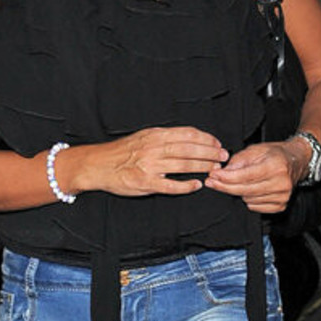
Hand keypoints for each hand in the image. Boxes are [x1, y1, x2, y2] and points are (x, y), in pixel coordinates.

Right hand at [75, 127, 227, 196]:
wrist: (97, 164)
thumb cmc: (122, 152)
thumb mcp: (144, 137)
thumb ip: (164, 137)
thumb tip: (189, 138)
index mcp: (155, 135)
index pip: (187, 134)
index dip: (205, 138)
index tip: (217, 143)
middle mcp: (154, 148)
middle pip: (189, 149)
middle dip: (210, 152)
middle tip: (223, 156)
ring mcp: (150, 166)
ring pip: (183, 165)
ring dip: (203, 167)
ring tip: (215, 169)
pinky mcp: (145, 183)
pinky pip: (170, 185)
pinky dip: (185, 185)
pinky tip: (196, 185)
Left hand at [205, 139, 305, 213]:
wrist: (297, 162)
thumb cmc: (276, 154)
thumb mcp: (256, 149)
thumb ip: (238, 160)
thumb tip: (222, 172)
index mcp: (275, 166)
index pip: (245, 176)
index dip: (226, 177)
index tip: (213, 176)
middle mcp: (281, 183)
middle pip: (244, 190)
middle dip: (225, 186)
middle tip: (213, 181)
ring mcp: (282, 196)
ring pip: (247, 199)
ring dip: (240, 191)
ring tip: (244, 181)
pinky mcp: (281, 206)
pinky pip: (255, 207)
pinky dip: (249, 199)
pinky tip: (253, 190)